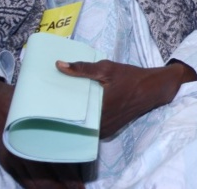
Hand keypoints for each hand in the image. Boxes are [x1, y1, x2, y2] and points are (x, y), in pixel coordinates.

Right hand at [0, 77, 84, 187]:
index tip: (81, 186)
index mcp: (36, 139)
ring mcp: (14, 160)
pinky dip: (34, 188)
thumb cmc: (24, 101)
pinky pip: (22, 181)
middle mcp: (23, 153)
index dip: (70, 178)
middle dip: (64, 187)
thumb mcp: (46, 104)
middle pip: (47, 177)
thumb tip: (86, 125)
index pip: (56, 165)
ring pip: (34, 183)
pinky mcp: (7, 162)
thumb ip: (62, 118)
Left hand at [57, 60, 195, 137]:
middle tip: (48, 101)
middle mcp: (101, 124)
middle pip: (73, 121)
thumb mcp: (108, 68)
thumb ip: (82, 69)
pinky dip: (84, 120)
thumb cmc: (131, 77)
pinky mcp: (108, 131)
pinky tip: (78, 109)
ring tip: (60, 105)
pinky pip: (90, 128)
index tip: (43, 101)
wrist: (153, 89)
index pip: (68, 113)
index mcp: (98, 109)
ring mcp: (105, 130)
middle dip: (61, 112)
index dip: (54, 109)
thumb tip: (58, 65)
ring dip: (73, 117)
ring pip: (81, 126)